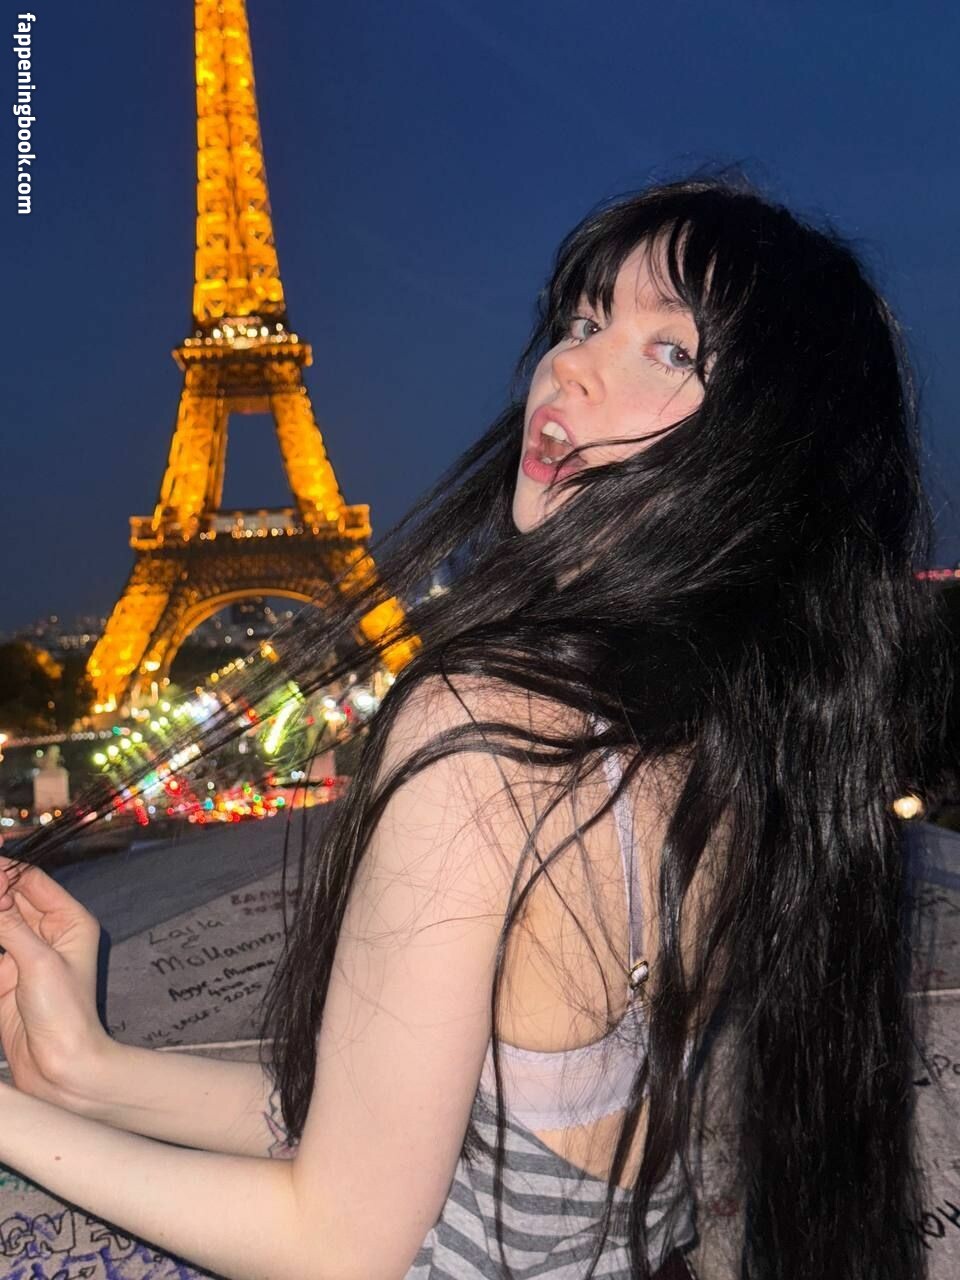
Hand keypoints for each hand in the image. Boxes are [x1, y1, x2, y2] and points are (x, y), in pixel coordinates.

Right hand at [0, 856, 109, 1105]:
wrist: (60, 1067)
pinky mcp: (3, 978)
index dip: (3, 871)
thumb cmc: (65, 1012)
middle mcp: (47, 932)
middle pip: (9, 899)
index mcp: (69, 920)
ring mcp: (23, 954)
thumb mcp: (37, 961)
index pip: (30, 880)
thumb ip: (8, 923)